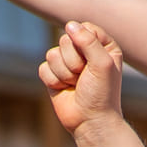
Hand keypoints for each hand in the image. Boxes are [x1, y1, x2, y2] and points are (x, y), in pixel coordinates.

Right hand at [38, 20, 124, 136]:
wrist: (90, 121)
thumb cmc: (102, 94)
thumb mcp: (102, 64)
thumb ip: (88, 41)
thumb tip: (69, 25)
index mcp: (103, 46)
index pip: (84, 28)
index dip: (84, 44)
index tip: (94, 62)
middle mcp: (85, 52)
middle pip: (65, 40)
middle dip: (73, 62)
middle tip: (84, 77)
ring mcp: (68, 63)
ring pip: (52, 54)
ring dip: (64, 73)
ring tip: (76, 85)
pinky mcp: (54, 74)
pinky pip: (43, 68)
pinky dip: (53, 81)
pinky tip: (65, 90)